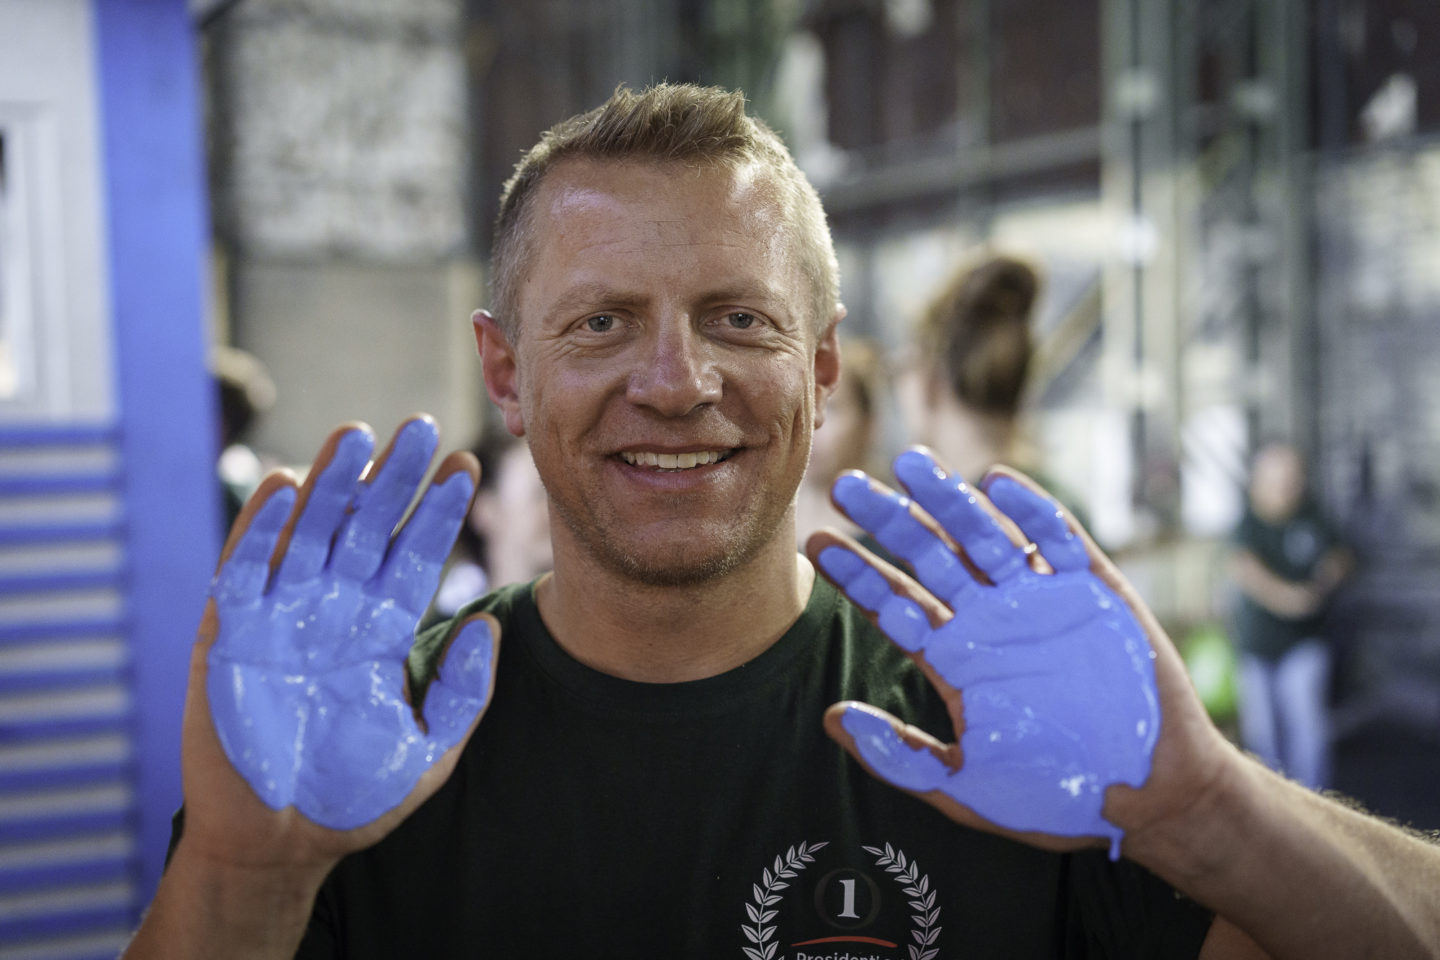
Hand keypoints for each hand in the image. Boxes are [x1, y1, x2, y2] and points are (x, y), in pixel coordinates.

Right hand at [185, 417, 498, 868]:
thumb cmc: (353, 798)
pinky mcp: (228, 635)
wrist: (278, 845)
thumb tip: (488, 626)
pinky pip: (242, 570)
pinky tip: (282, 485)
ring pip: (307, 534)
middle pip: (365, 529)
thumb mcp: (428, 750)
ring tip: (357, 436)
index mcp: (380, 632)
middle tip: (420, 428)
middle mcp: (333, 612)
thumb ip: (461, 693)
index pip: (413, 557)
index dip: (436, 513)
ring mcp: (280, 617)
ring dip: (329, 485)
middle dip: (392, 480)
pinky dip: (258, 529)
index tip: (466, 465)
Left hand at [808, 448, 1220, 858]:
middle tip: (845, 486)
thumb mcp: (965, 789)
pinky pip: (1058, 540)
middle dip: (889, 521)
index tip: (815, 545)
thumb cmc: (1056, 797)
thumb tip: (830, 719)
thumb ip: (899, 757)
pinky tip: (996, 483)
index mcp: (956, 658)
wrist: (1151, 797)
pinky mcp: (1093, 592)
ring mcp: (1040, 601)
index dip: (856, 574)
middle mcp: (991, 619)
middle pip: (930, 557)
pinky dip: (1031, 511)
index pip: (894, 604)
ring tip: (910, 464)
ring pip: (984, 537)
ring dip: (949, 500)